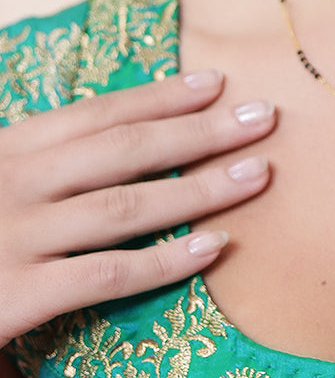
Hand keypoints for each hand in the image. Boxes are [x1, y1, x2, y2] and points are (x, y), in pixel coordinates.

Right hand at [0, 69, 273, 345]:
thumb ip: (39, 162)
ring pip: (126, 206)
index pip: (97, 113)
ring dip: (200, 188)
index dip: (160, 96)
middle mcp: (12, 182)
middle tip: (266, 118)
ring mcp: (13, 237)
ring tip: (258, 175)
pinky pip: (107, 275)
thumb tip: (111, 136)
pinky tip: (214, 248)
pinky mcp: (14, 295)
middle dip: (201, 131)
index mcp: (7, 149)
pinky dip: (166, 261)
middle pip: (125, 149)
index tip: (218, 82)